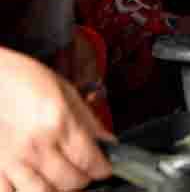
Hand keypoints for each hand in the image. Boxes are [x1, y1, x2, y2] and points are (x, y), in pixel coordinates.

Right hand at [0, 47, 112, 191]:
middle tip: (84, 171)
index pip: (89, 160)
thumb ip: (87, 120)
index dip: (102, 168)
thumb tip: (108, 141)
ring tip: (59, 178)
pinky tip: (31, 182)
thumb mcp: (65, 90)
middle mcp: (36, 144)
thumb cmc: (23, 78)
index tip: (104, 168)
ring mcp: (12, 159)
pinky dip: (22, 191)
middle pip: (70, 181)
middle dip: (83, 179)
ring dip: (57, 189)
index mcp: (58, 122)